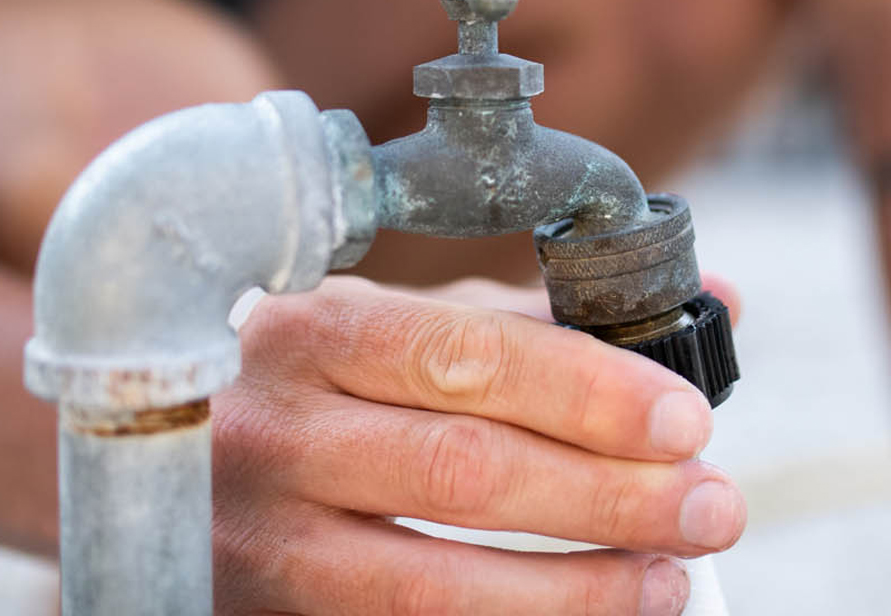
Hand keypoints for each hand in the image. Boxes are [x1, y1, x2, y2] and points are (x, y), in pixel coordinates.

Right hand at [210, 276, 746, 614]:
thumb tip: (716, 303)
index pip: (465, 357)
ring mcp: (260, 542)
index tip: (687, 420)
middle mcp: (272, 434)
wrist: (174, 476)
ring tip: (668, 579)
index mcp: (315, 333)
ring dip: (576, 590)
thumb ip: (549, 324)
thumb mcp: (413, 330)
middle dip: (609, 495)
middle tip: (712, 506)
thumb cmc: (327, 391)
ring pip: (433, 583)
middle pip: (462, 469)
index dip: (587, 393)